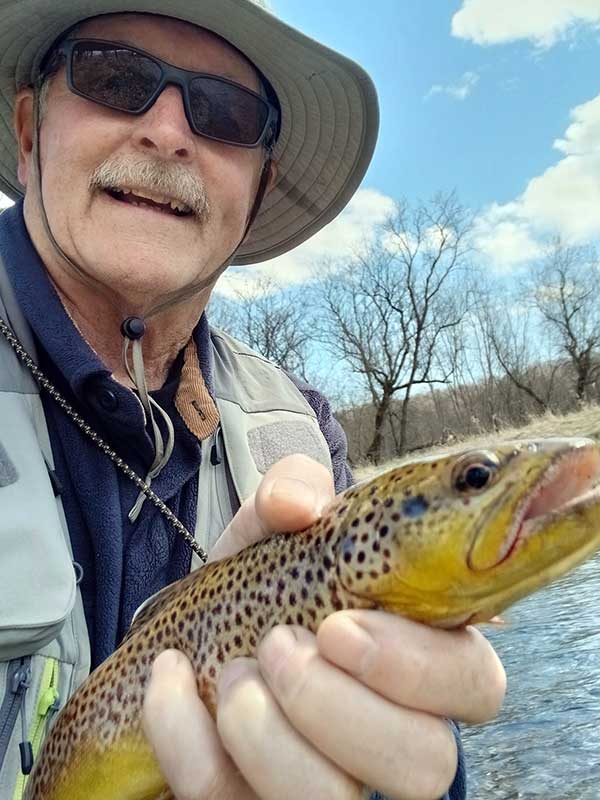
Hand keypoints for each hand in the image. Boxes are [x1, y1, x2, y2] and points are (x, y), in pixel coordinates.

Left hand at [143, 455, 506, 799]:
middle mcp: (388, 733)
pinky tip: (172, 678)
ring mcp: (328, 782)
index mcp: (414, 657)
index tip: (339, 626)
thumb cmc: (260, 581)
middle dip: (338, 706)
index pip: (474, 683)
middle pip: (426, 764)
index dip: (421, 668)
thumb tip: (298, 505)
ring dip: (265, 731)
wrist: (189, 630)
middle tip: (279, 645)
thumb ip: (294, 490)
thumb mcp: (275, 525)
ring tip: (231, 672)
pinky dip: (186, 736)